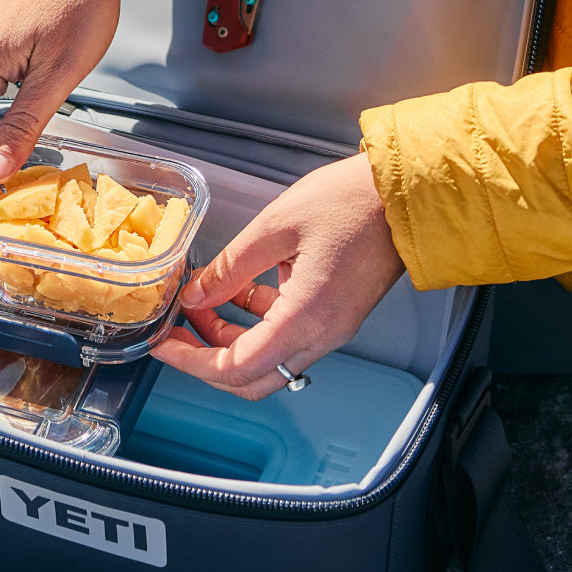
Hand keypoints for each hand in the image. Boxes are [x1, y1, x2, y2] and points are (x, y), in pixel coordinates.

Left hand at [151, 151, 404, 398]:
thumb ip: (230, 267)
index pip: (237, 367)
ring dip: (230, 338)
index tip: (164, 345)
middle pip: (253, 377)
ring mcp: (332, 327)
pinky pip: (287, 334)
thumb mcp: (275, 227)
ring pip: (269, 358)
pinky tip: (237, 289)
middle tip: (177, 333)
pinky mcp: (335, 314)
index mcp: (306, 318)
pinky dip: (256, 321)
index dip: (192, 362)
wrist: (406, 193)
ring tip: (201, 302)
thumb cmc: (352, 202)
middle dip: (207, 359)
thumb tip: (195, 295)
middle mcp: (322, 334)